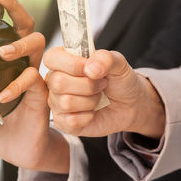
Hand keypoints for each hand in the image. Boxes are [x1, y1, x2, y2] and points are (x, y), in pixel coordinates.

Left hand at [0, 0, 69, 172]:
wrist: (17, 149)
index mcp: (1, 59)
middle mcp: (19, 60)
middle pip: (22, 23)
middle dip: (10, 5)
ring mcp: (32, 73)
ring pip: (36, 43)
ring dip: (20, 43)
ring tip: (3, 52)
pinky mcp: (41, 91)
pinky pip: (34, 79)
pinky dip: (18, 85)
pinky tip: (3, 95)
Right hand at [44, 47, 164, 138]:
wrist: (129, 105)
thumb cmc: (118, 81)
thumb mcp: (119, 63)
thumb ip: (106, 58)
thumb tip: (90, 68)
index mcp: (63, 60)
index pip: (51, 58)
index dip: (71, 64)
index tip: (90, 69)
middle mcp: (55, 80)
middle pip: (58, 82)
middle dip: (87, 85)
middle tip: (101, 84)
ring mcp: (56, 102)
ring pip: (66, 102)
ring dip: (90, 101)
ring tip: (98, 98)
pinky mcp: (62, 122)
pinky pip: (70, 121)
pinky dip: (88, 117)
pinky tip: (93, 112)